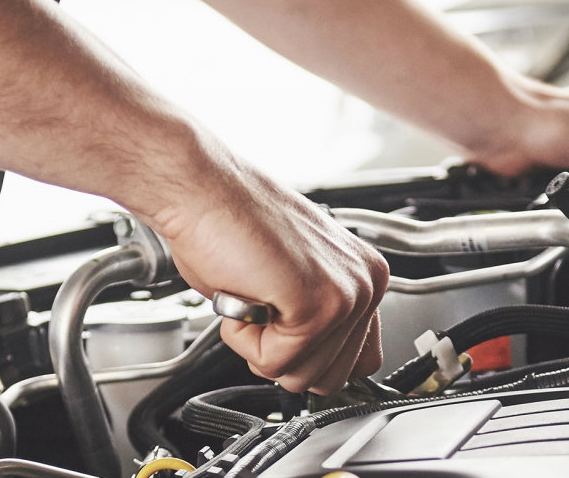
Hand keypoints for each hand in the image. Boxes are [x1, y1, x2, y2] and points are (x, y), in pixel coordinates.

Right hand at [137, 158, 389, 394]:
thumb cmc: (229, 222)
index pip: (359, 361)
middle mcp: (366, 284)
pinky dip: (245, 338)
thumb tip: (309, 362)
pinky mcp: (317, 305)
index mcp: (364, 274)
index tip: (282, 325)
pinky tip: (244, 293)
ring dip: (260, 345)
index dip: (308, 356)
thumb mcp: (289, 278)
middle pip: (331, 379)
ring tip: (252, 293)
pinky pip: (275, 362)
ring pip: (301, 376)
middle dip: (282, 355)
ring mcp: (346, 295)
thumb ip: (312, 320)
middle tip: (261, 304)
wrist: (202, 189)